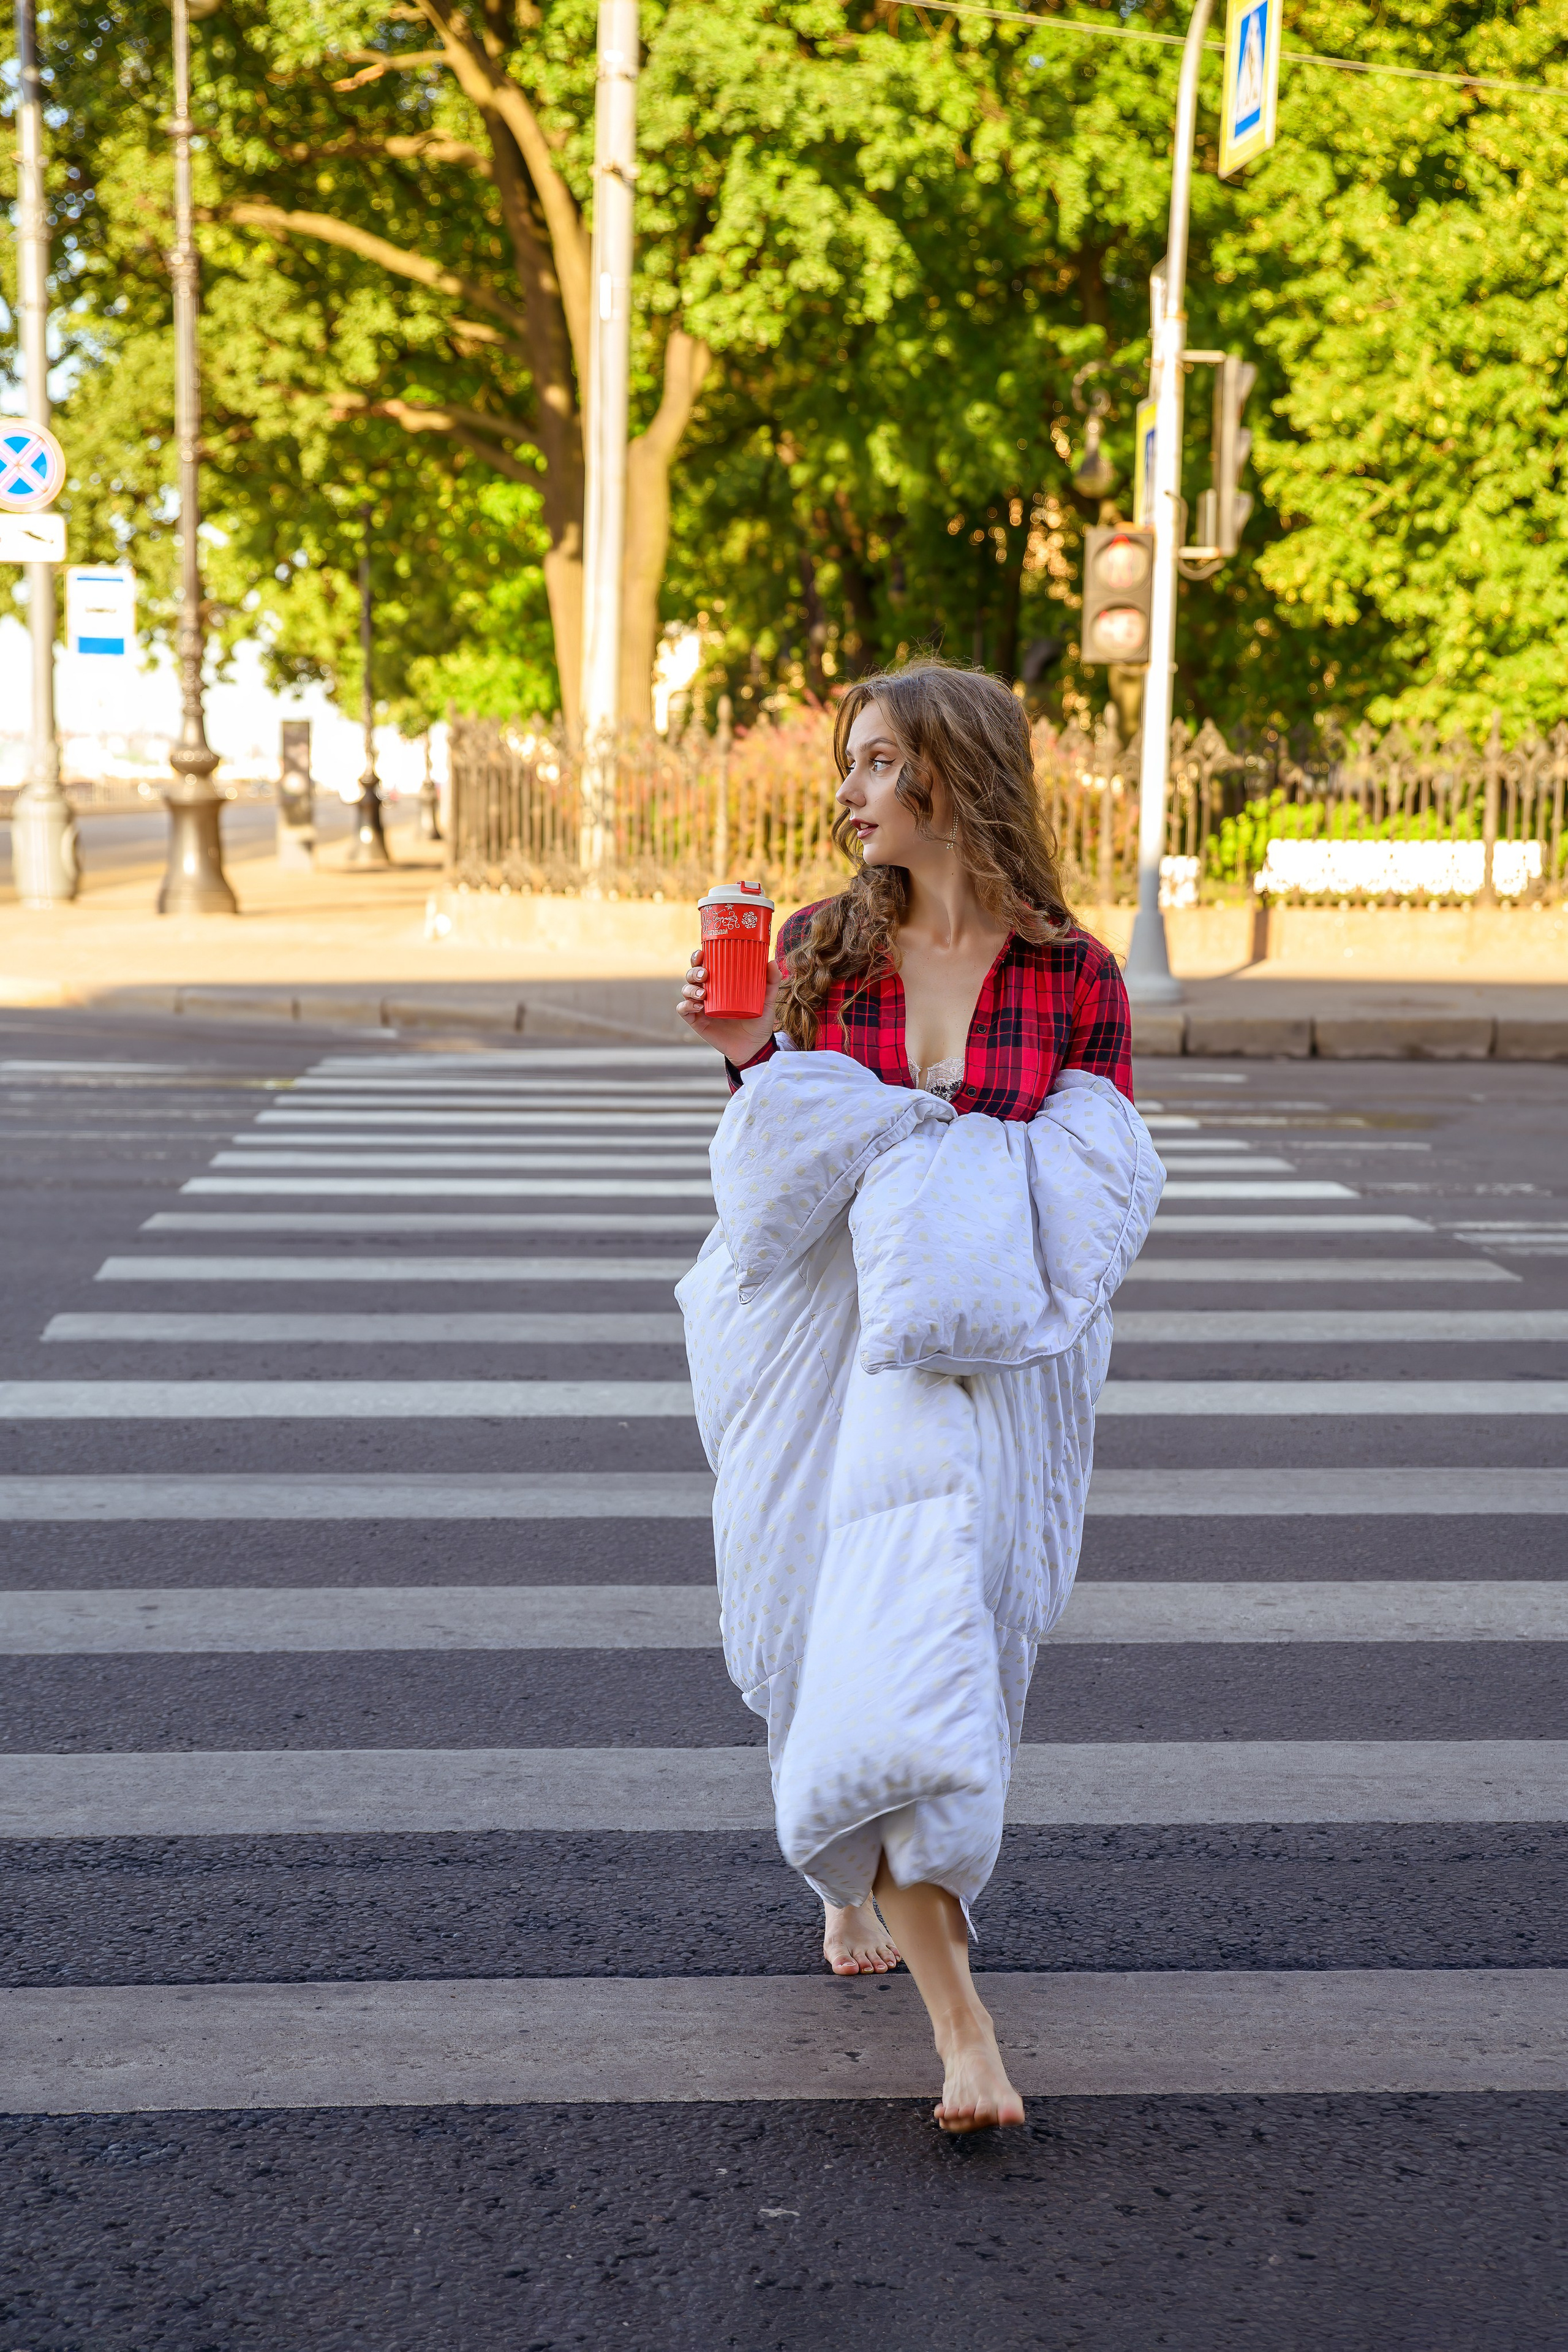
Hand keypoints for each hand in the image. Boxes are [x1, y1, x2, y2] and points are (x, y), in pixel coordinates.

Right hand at [677, 947, 780, 1066]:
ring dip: (690, 989)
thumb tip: (771, 962)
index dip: (698, 957)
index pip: (703, 965)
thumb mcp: (767, 1000)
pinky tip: (698, 1006)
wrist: (754, 1047)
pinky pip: (683, 1010)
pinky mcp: (697, 1022)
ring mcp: (700, 1007)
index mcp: (719, 984)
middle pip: (691, 976)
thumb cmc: (758, 1021)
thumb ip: (771, 982)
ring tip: (704, 994)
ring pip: (686, 991)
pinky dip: (686, 1005)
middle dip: (693, 972)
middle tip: (705, 975)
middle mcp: (707, 993)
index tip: (702, 953)